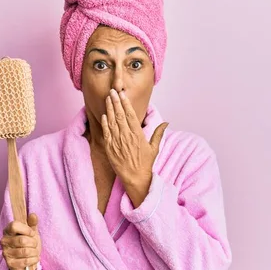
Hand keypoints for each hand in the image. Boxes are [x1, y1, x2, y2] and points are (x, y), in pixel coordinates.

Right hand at [0, 213, 40, 269]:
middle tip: (34, 244)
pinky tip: (34, 258)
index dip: (27, 229)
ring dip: (34, 252)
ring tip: (34, 252)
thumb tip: (33, 215)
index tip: (32, 233)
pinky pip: (25, 261)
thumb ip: (32, 223)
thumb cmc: (28, 244)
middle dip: (33, 243)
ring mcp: (6, 253)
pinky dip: (34, 260)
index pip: (14, 226)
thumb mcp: (31, 232)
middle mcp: (4, 241)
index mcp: (8, 230)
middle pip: (22, 240)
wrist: (26, 262)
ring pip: (25, 251)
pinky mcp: (10, 264)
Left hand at [101, 89, 167, 205]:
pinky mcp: (110, 148)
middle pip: (120, 115)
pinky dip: (105, 123)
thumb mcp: (154, 148)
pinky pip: (106, 133)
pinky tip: (104, 115)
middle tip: (112, 91)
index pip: (130, 115)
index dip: (125, 103)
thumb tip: (166, 123)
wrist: (135, 178)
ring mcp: (118, 142)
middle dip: (116, 102)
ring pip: (112, 122)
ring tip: (107, 98)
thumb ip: (158, 133)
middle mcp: (127, 136)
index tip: (122, 94)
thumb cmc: (145, 164)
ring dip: (109, 109)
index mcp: (138, 134)